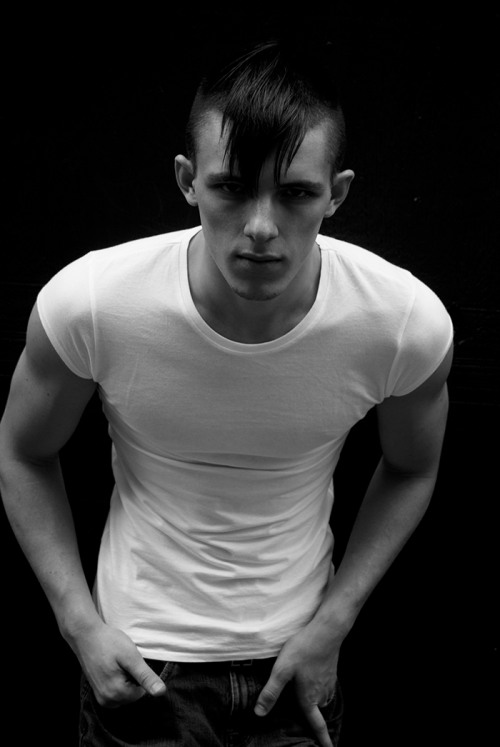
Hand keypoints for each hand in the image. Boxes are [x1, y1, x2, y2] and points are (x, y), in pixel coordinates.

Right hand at [68, 618, 165, 707]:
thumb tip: (161, 693)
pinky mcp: (97, 692)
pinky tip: (113, 667)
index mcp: (116, 694)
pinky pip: (116, 692)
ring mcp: (101, 698)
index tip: (130, 661)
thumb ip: (146, 677)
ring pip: (125, 694)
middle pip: (133, 694)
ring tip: (117, 663)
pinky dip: (119, 681)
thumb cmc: (109, 642)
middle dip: (133, 678)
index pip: (142, 693)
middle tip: (123, 661)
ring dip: (126, 680)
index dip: (141, 675)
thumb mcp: (131, 657)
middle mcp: (107, 701)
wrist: (85, 635)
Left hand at [254, 622, 340, 746]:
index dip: (323, 740)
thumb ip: (270, 692)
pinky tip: (311, 677)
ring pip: (322, 699)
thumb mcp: (282, 670)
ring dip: (315, 701)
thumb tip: (259, 713)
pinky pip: (325, 687)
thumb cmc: (303, 649)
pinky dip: (318, 687)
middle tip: (304, 717)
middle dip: (312, 717)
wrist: (326, 630)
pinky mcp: (331, 671)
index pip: (317, 725)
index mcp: (309, 698)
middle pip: (317, 712)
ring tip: (306, 696)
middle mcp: (322, 694)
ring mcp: (329, 682)